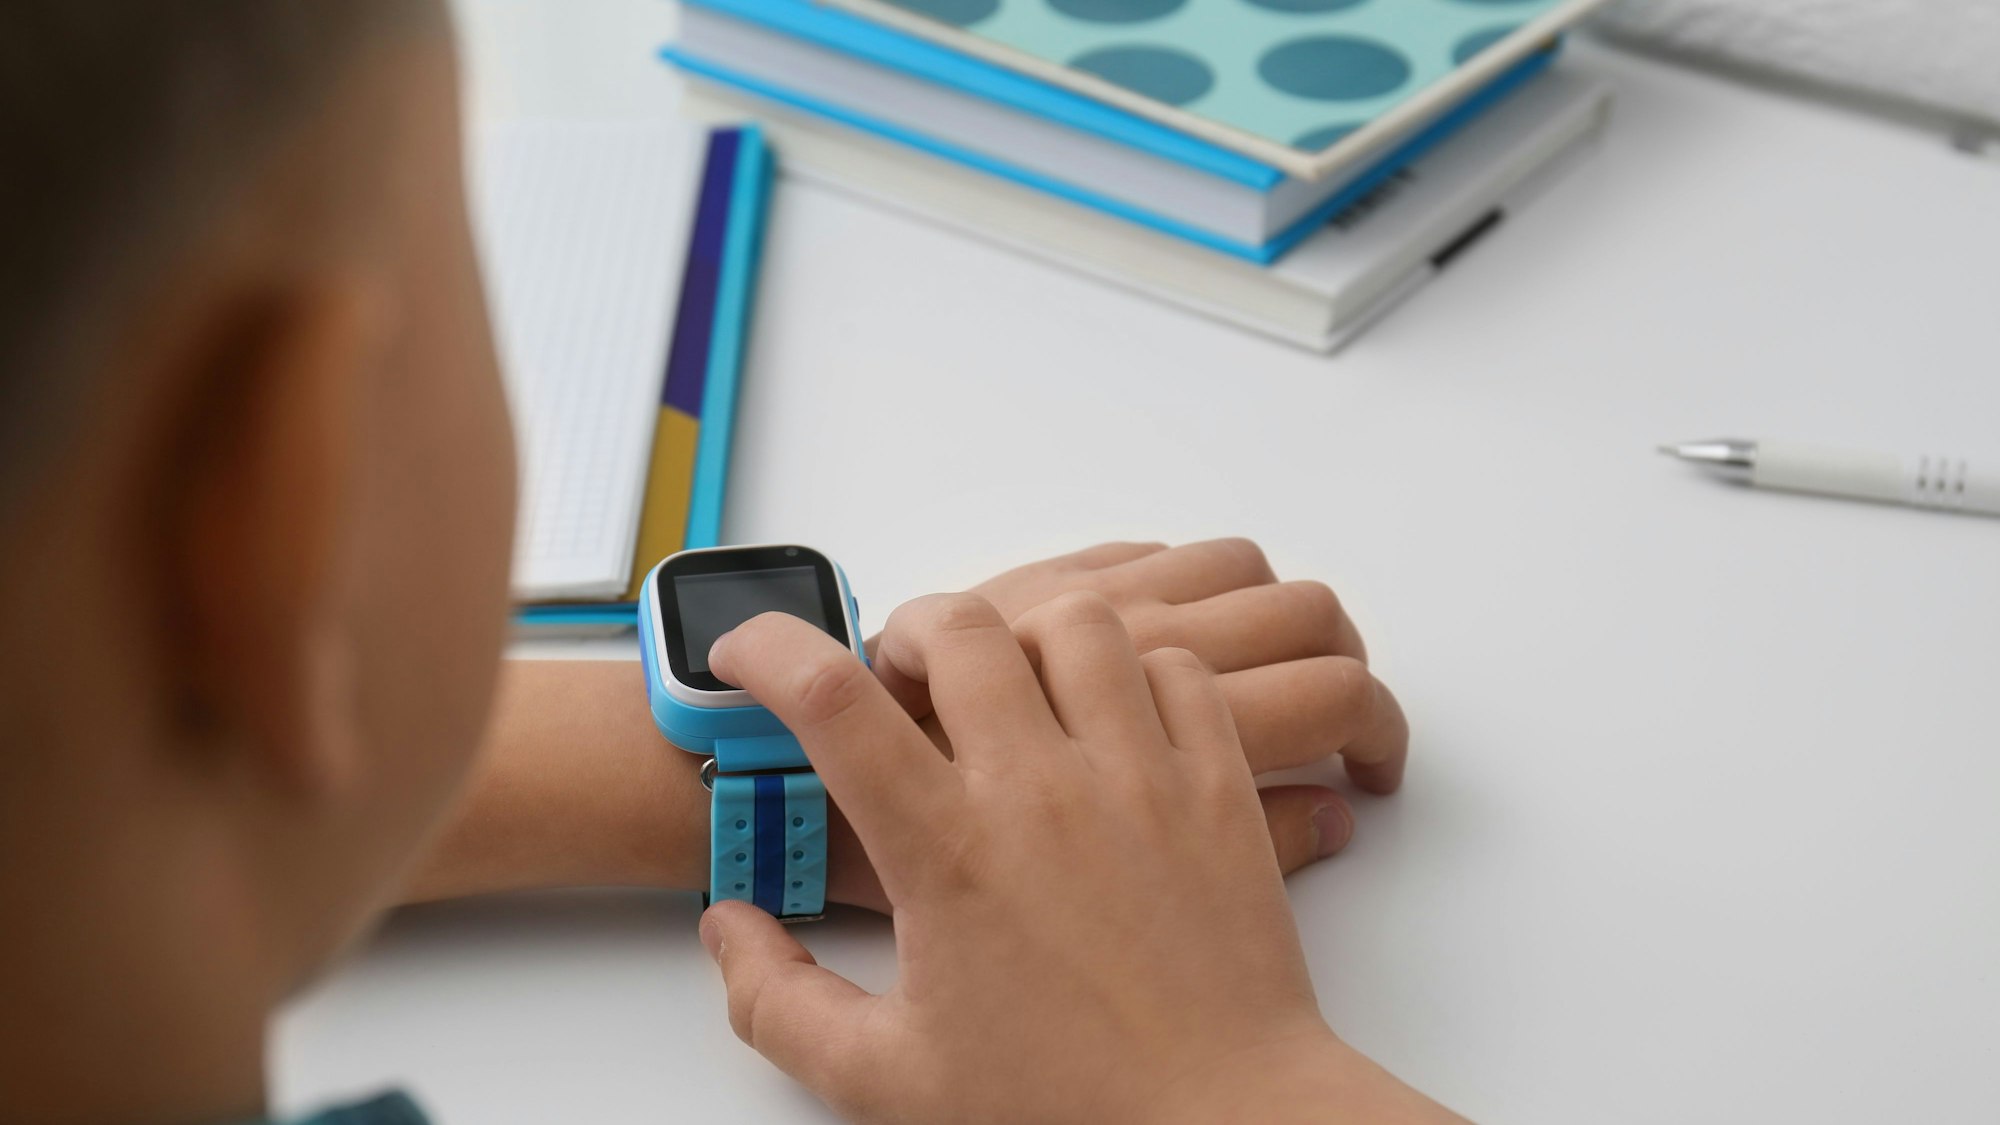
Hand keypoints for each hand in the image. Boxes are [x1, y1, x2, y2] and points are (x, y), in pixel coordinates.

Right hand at [700, 595, 1456, 1123]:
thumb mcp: (885, 1079)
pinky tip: (1112, 722)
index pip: (832, 700)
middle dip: (910, 630)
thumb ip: (779, 1001)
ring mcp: (1142, 777)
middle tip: (903, 681)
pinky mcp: (1220, 787)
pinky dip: (1137, 671)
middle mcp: (1043, 791)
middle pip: (960, 626)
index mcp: (948, 852)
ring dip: (1027, 636)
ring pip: (1080, 622)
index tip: (744, 655)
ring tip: (1014, 688)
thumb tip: (732, 922)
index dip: (766, 650)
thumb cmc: (1065, 1108)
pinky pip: (1181, 670)